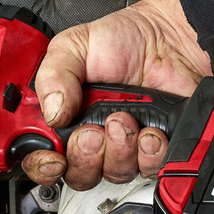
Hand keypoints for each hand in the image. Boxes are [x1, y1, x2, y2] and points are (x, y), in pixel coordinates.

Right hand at [22, 0, 212, 189]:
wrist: (171, 39)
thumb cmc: (123, 39)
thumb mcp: (73, 46)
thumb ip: (53, 76)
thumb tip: (53, 114)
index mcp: (63, 116)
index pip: (42, 157)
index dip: (44, 166)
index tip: (55, 159)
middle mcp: (90, 136)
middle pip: (77, 174)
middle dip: (85, 157)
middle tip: (95, 131)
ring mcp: (122, 146)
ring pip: (113, 174)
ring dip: (120, 149)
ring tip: (127, 118)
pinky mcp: (152, 150)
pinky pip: (148, 169)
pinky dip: (150, 152)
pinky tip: (151, 129)